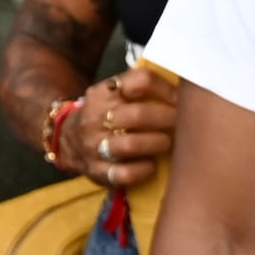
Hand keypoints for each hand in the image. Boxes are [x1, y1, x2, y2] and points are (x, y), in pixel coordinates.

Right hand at [61, 63, 175, 189]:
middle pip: (137, 114)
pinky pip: (123, 174)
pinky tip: (150, 166)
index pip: (140, 80)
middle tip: (180, 124)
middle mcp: (95, 117)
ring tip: (166, 143)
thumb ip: (142, 90)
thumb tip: (186, 92)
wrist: (68, 141)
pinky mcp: (96, 171)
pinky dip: (142, 170)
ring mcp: (93, 145)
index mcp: (103, 92)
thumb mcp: (114, 94)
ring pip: (129, 145)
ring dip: (156, 144)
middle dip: (166, 119)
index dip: (166, 90)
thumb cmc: (106, 116)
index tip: (180, 100)